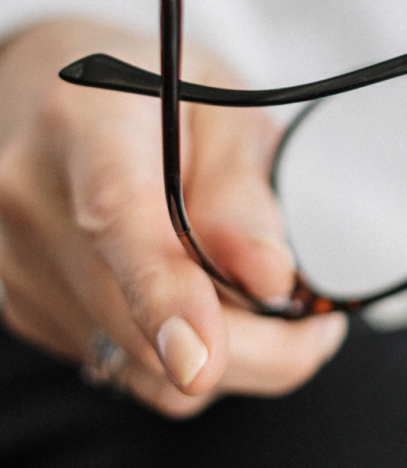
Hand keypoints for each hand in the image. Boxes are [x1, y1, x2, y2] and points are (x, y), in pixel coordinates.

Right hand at [0, 17, 345, 416]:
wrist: (52, 98)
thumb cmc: (152, 99)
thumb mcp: (225, 110)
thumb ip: (244, 192)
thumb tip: (269, 279)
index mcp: (86, 124)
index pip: (118, 217)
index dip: (162, 294)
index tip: (200, 362)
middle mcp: (33, 199)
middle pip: (139, 320)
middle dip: (250, 346)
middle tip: (316, 326)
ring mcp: (19, 264)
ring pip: (139, 368)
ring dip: (219, 357)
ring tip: (254, 297)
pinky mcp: (26, 310)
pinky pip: (122, 370)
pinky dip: (175, 355)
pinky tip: (192, 300)